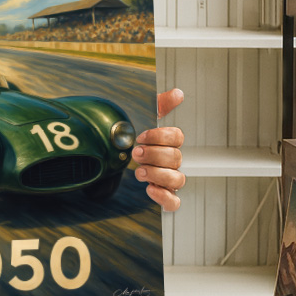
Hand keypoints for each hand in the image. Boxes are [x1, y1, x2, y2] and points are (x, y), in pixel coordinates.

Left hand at [134, 88, 185, 210]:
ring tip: (139, 170)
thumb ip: (161, 104)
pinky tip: (150, 188)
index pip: (177, 137)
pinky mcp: (163, 195)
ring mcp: (170, 179)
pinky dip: (164, 197)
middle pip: (176, 158)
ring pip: (177, 179)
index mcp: (170, 142)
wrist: (117, 157)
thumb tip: (178, 93)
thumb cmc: (136, 137)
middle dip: (154, 155)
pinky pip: (173, 202)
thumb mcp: (145, 118)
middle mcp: (173, 161)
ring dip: (158, 174)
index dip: (160, 136)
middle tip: (136, 152)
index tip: (141, 136)